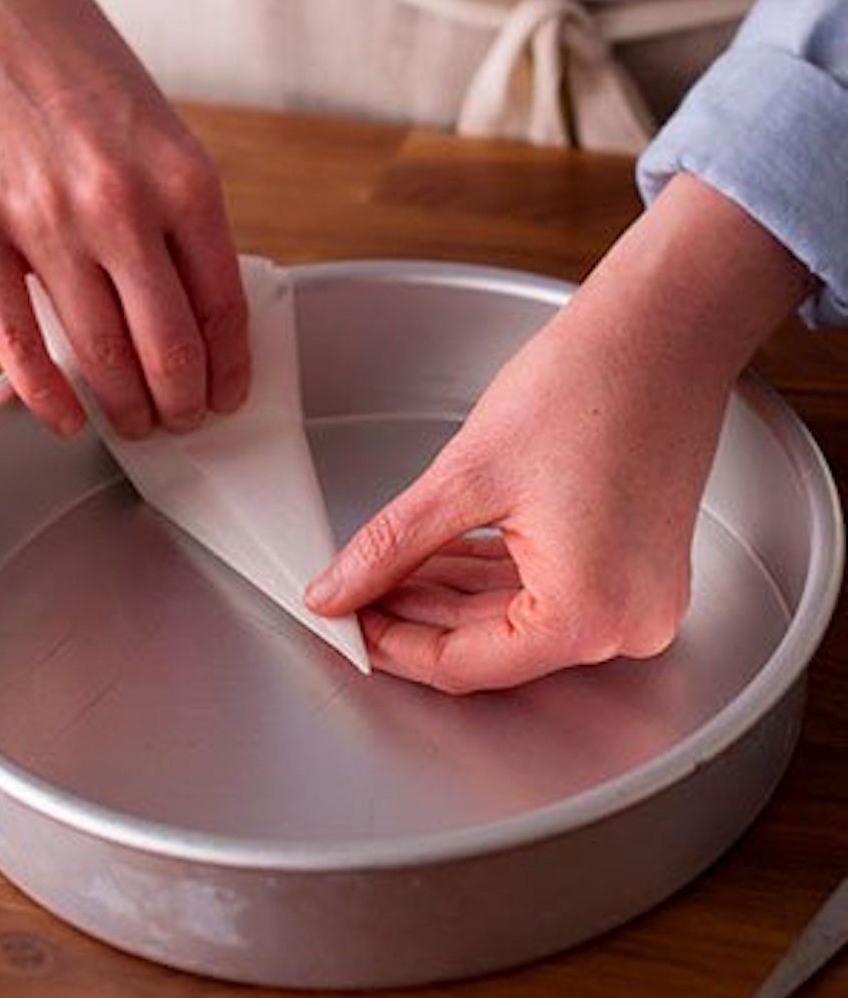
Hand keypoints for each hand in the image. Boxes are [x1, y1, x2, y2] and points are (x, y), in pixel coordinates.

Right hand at [0, 0, 248, 437]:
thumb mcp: (148, 123)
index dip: (227, 369)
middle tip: (176, 424)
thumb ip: (167, 206)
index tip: (224, 399)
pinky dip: (48, 395)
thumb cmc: (62, 53)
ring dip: (123, 406)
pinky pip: (19, 342)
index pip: (223, 304)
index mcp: (182, 175)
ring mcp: (44, 223)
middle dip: (178, 403)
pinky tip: (66, 418)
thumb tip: (178, 296)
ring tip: (130, 424)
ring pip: (99, 354)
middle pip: (167, 345)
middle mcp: (121, 205)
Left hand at [305, 175, 809, 692]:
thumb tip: (335, 592)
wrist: (663, 332)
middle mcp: (626, 623)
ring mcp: (637, 596)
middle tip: (350, 593)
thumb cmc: (592, 389)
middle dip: (414, 619)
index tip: (342, 625)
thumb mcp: (465, 478)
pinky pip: (546, 591)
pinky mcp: (634, 566)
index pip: (467, 666)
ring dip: (444, 596)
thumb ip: (391, 547)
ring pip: (514, 620)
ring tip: (380, 569)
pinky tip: (433, 555)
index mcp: (590, 614)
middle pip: (492, 648)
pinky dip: (486, 575)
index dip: (392, 647)